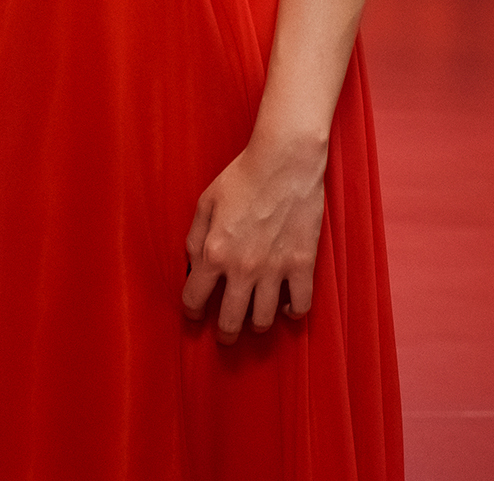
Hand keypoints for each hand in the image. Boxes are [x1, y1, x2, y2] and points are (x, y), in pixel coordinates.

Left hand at [181, 135, 325, 344]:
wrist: (284, 160)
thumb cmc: (243, 175)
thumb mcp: (206, 202)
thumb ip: (194, 239)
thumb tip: (193, 268)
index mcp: (213, 253)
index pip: (194, 300)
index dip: (192, 311)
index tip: (196, 313)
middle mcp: (242, 269)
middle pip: (230, 323)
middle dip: (224, 334)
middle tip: (226, 334)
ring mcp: (274, 270)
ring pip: (263, 322)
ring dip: (256, 325)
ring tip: (255, 319)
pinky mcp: (302, 265)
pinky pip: (300, 307)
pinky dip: (292, 312)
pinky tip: (286, 306)